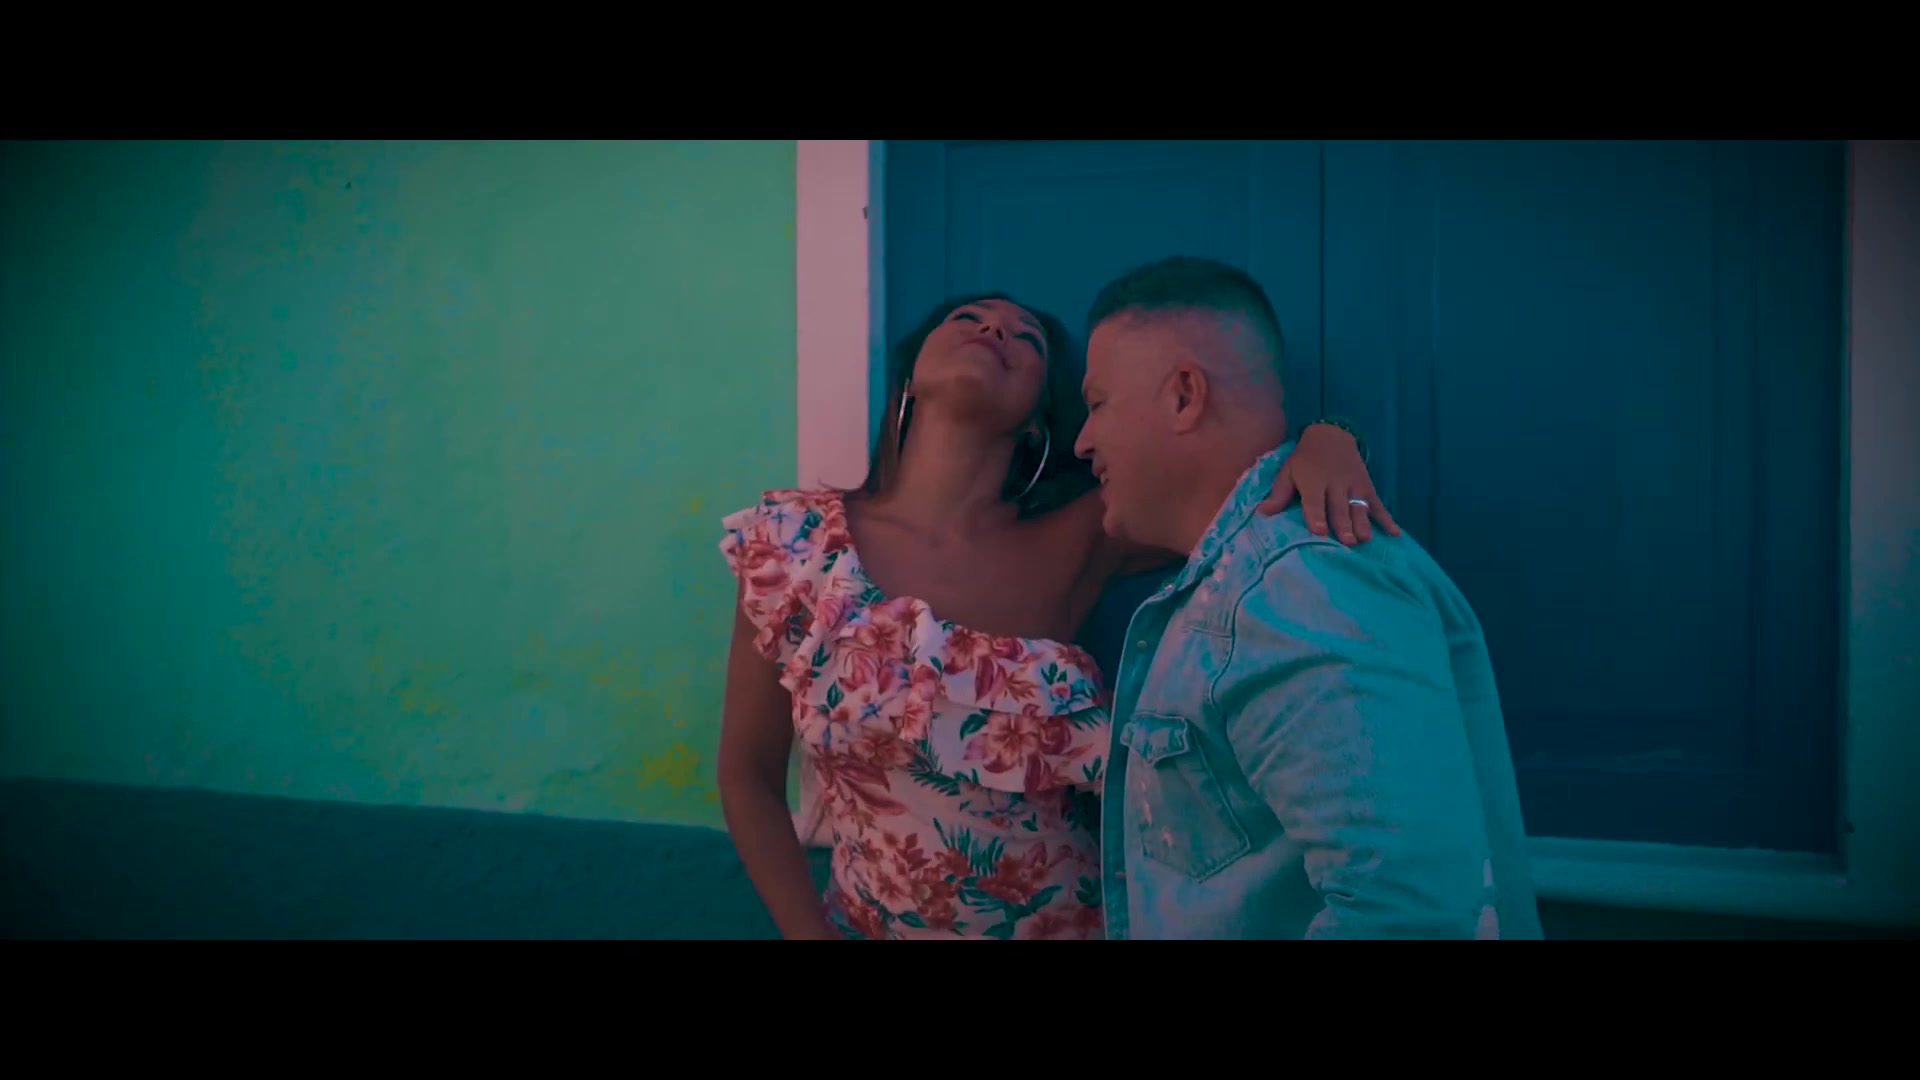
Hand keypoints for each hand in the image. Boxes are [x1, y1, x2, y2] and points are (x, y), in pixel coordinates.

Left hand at [1256, 423, 1400, 544]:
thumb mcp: (1288, 472)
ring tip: (1364, 539)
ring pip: (1358, 506)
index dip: (1317, 515)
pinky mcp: (1367, 487)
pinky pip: (1378, 504)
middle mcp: (1335, 484)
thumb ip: (1278, 493)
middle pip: (1339, 506)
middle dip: (1343, 524)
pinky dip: (1387, 518)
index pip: (1315, 501)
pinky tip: (1394, 532)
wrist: (1331, 435)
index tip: (1320, 531)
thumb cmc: (1305, 460)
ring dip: (1362, 522)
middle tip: (1347, 542)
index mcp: (1313, 481)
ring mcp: (1354, 485)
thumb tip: (1261, 512)